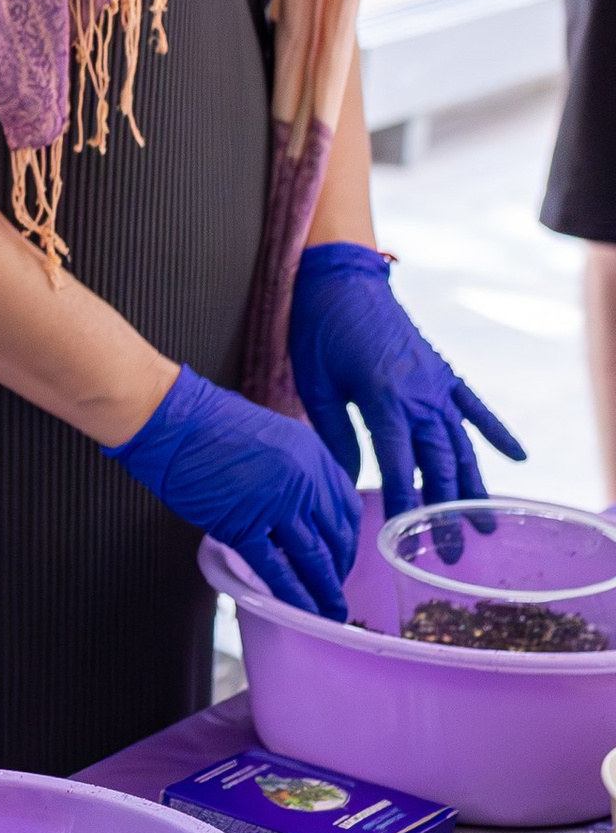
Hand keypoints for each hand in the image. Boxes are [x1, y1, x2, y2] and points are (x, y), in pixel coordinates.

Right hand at [105, 364, 359, 619]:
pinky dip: (291, 594)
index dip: (348, 540)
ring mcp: (276, 503)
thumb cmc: (206, 422)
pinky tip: (298, 610)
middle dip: (339, 571)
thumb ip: (292, 468)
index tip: (343, 557)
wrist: (171, 420)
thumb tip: (296, 504)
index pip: (346, 507)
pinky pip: (275, 568)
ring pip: (313, 557)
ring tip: (328, 613)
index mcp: (313, 454)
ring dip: (323, 591)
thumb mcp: (271, 435)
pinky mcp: (244, 524)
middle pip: (336, 537)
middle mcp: (304, 479)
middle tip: (336, 592)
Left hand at [291, 241, 523, 516]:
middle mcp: (420, 394)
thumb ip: (334, 434)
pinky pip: (475, 408)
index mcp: (383, 398)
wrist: (344, 277)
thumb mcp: (315, 384)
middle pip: (440, 463)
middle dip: (446, 512)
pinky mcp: (442, 372)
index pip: (397, 463)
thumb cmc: (320, 328)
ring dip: (474, 487)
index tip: (404, 540)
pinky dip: (496, 432)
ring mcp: (436, 383)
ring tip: (486, 525)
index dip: (403, 504)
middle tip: (453, 555)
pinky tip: (517, 458)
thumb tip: (349, 480)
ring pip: (461, 444)